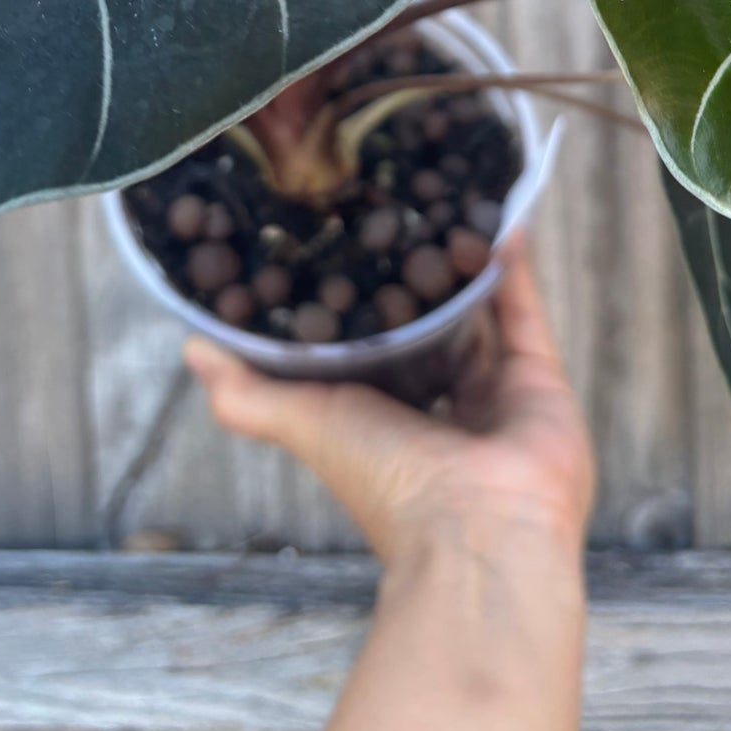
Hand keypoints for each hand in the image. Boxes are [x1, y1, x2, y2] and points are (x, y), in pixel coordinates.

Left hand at [185, 236, 594, 568]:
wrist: (481, 532)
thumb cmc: (385, 480)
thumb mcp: (303, 425)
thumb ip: (246, 393)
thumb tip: (192, 349)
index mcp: (382, 418)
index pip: (365, 348)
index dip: (352, 298)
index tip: (332, 239)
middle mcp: (438, 405)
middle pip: (424, 326)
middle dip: (411, 274)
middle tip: (393, 206)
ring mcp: (492, 390)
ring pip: (476, 310)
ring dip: (461, 259)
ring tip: (443, 197)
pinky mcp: (538, 376)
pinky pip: (523, 308)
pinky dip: (511, 263)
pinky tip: (496, 211)